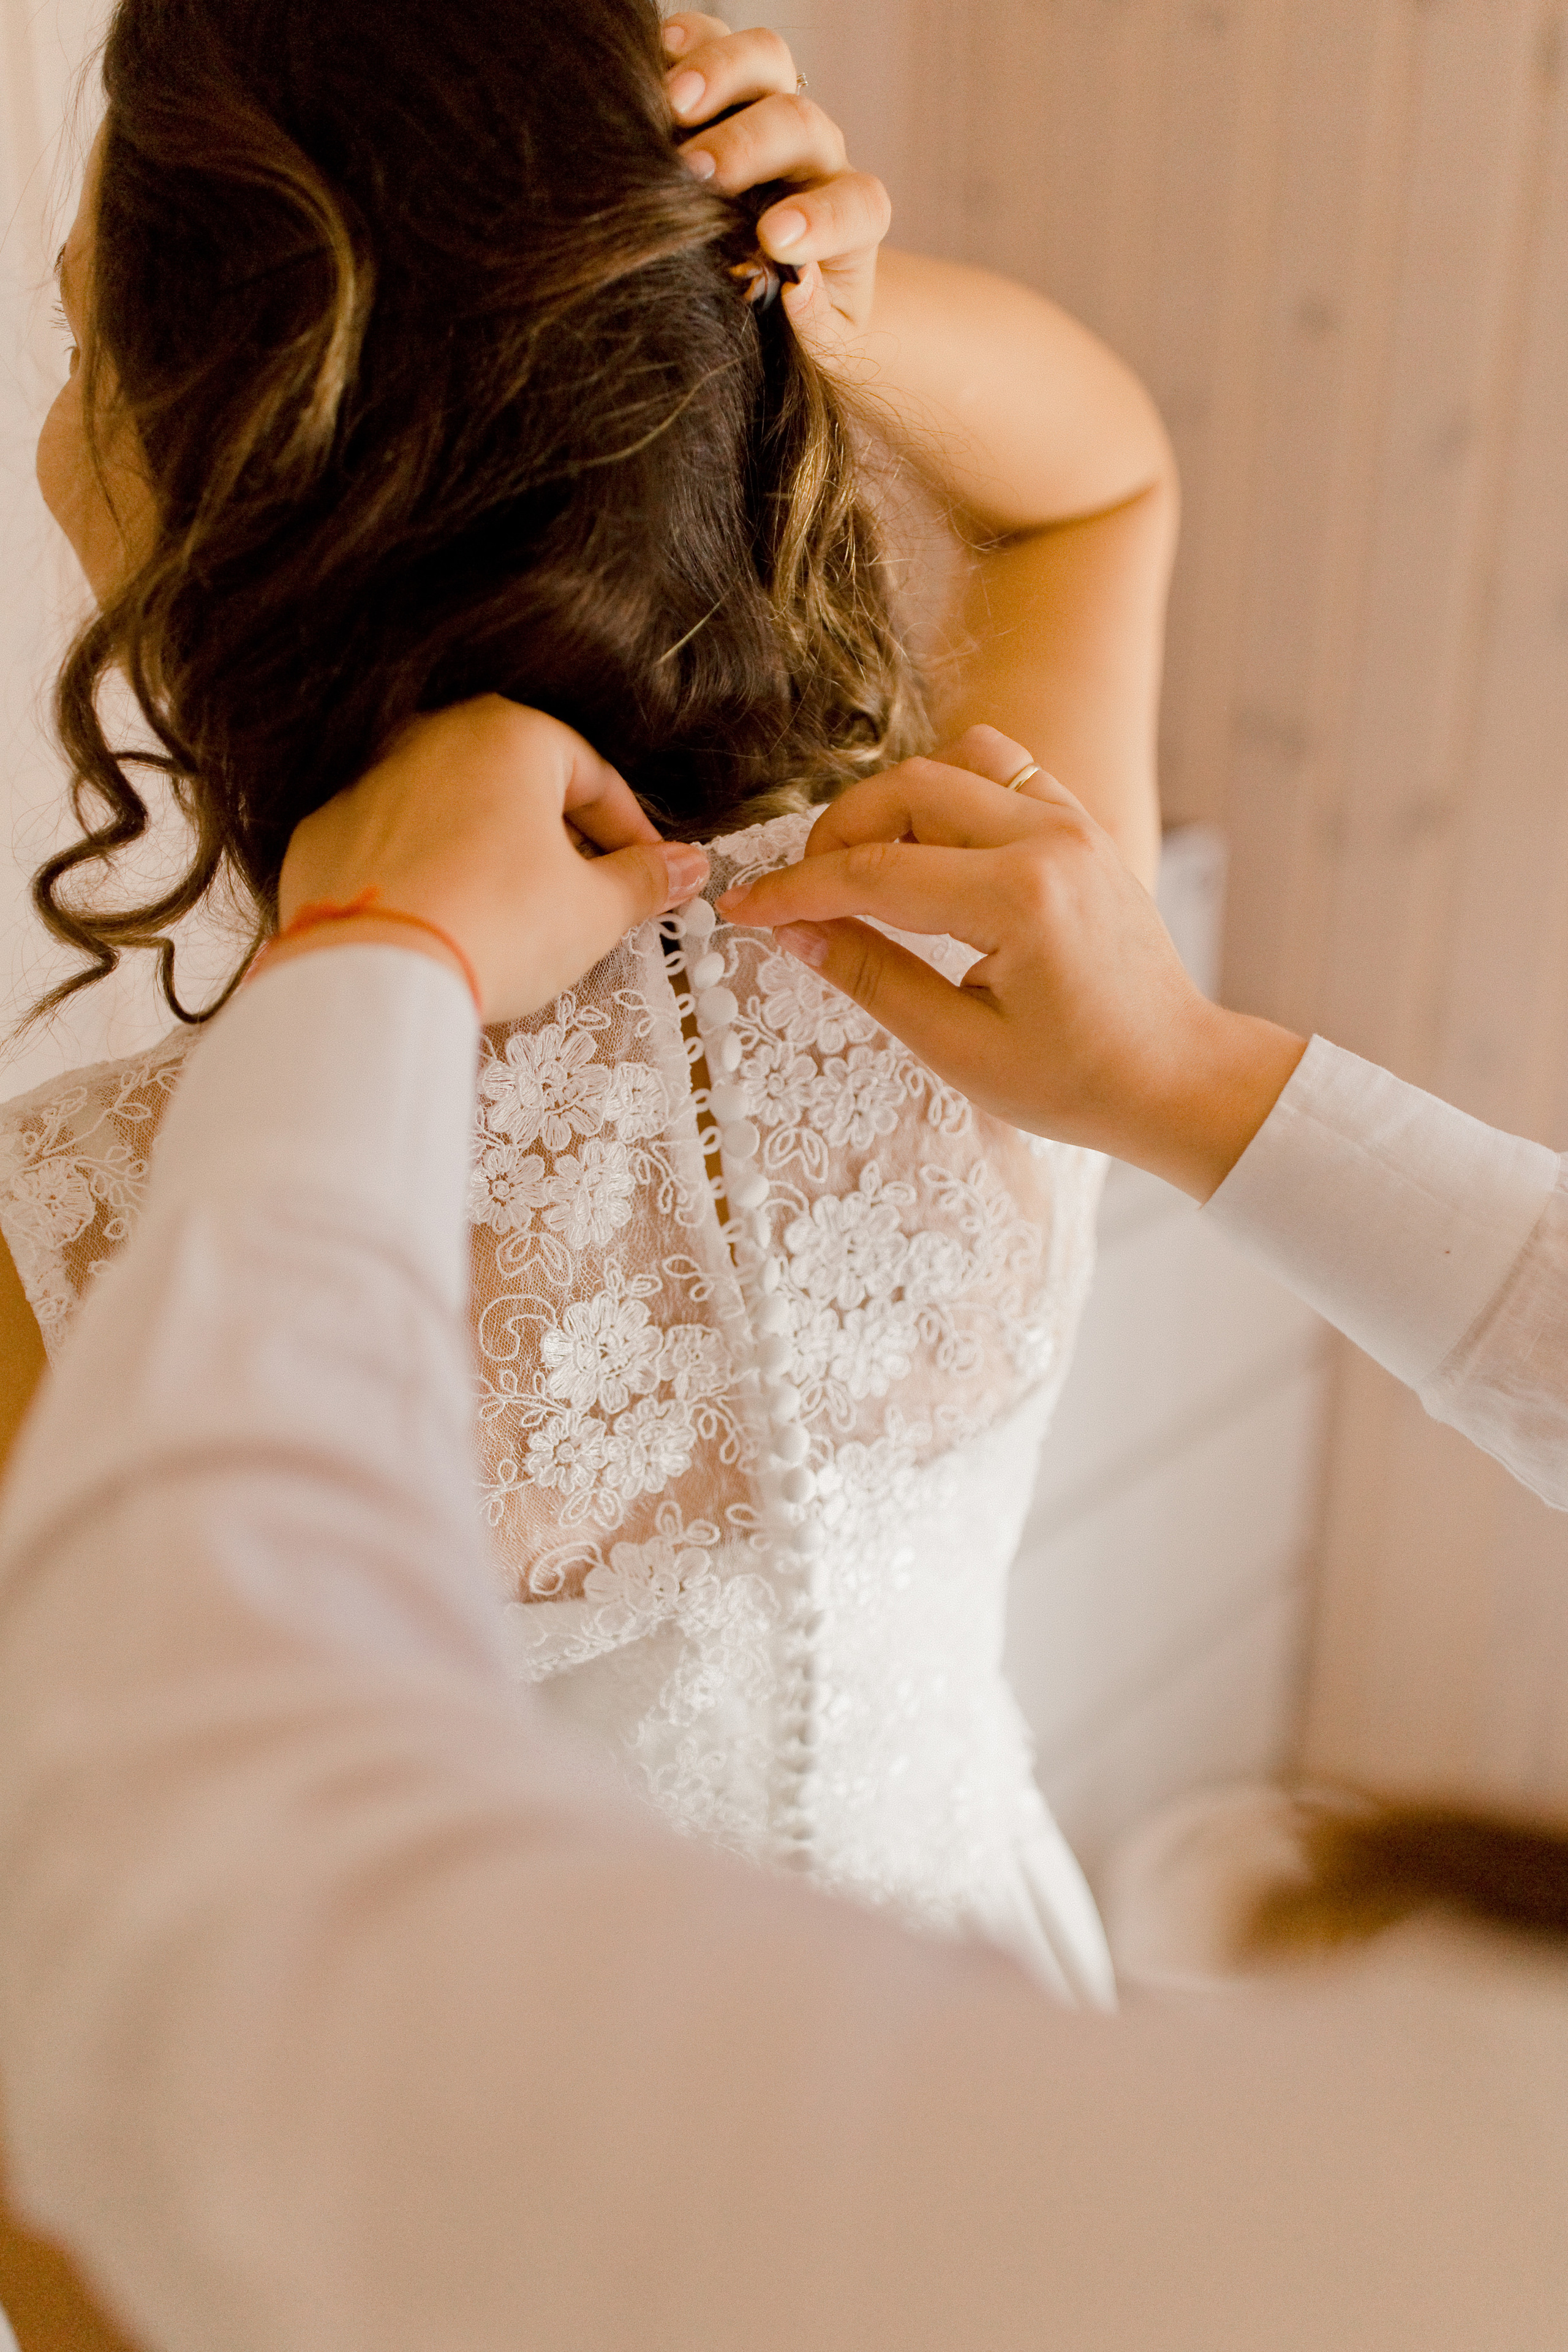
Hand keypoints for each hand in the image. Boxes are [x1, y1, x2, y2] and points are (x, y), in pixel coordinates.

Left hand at [274, 697, 707, 1023]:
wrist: (374, 976)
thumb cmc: (496, 926)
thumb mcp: (594, 911)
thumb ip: (645, 881)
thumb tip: (686, 868)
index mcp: (511, 734)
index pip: (595, 777)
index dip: (632, 833)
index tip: (648, 877)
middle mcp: (433, 737)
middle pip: (522, 787)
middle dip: (560, 843)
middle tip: (586, 903)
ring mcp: (370, 782)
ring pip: (456, 814)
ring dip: (492, 857)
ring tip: (513, 923)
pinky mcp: (324, 833)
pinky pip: (396, 847)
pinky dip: (427, 876)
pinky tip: (446, 925)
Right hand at [662, 13, 890, 364]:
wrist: (773, 284)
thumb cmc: (794, 321)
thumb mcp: (820, 345)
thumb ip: (818, 327)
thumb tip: (796, 291)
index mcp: (849, 218)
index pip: (857, 204)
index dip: (822, 216)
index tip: (774, 239)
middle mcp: (814, 155)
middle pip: (799, 123)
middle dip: (749, 145)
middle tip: (699, 174)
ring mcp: (770, 108)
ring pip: (765, 62)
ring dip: (719, 74)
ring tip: (672, 105)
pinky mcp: (724, 82)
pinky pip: (712, 39)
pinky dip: (686, 39)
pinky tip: (656, 59)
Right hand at [715, 725, 1306, 1199]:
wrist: (1178, 1077)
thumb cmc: (1078, 1082)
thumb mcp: (960, 1050)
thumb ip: (873, 979)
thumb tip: (793, 932)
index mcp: (1019, 901)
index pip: (873, 872)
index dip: (794, 890)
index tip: (740, 909)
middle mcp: (1049, 840)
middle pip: (903, 790)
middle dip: (835, 837)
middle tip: (802, 899)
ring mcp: (1072, 823)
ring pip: (950, 761)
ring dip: (890, 803)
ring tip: (863, 870)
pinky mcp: (1082, 824)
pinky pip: (1000, 768)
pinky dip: (947, 791)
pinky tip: (926, 848)